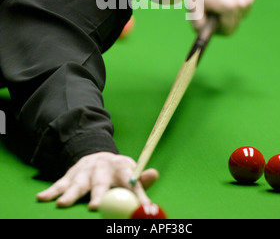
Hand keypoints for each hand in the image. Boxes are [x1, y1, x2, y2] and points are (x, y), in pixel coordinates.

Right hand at [36, 152, 158, 210]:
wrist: (97, 155)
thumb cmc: (117, 172)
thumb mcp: (131, 173)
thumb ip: (142, 180)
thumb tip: (154, 174)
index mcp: (121, 169)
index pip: (132, 182)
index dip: (138, 193)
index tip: (143, 206)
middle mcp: (102, 169)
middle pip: (101, 183)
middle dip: (98, 195)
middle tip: (95, 207)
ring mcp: (85, 172)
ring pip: (77, 184)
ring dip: (70, 194)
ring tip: (63, 204)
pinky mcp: (70, 176)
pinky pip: (60, 184)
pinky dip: (51, 191)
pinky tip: (42, 197)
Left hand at [190, 0, 255, 34]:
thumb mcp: (193, 7)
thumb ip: (197, 24)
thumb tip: (204, 35)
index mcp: (229, 8)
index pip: (228, 31)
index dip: (218, 31)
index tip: (212, 24)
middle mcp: (242, 3)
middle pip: (235, 25)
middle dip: (224, 23)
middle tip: (214, 13)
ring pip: (241, 17)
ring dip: (231, 15)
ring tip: (220, 4)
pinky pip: (244, 8)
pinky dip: (237, 7)